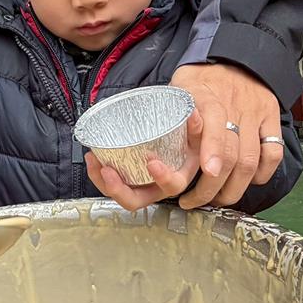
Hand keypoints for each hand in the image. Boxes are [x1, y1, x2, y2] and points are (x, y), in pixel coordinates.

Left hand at [85, 110, 203, 210]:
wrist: (186, 104)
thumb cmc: (199, 111)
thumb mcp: (208, 114)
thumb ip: (200, 121)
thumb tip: (193, 117)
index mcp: (186, 168)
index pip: (175, 184)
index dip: (163, 179)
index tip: (151, 162)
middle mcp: (165, 178)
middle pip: (142, 198)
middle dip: (121, 191)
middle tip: (108, 170)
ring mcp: (147, 176)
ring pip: (125, 192)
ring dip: (105, 183)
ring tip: (95, 161)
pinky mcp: (134, 168)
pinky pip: (117, 180)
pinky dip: (101, 173)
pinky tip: (95, 156)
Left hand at [171, 62, 282, 208]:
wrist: (236, 55)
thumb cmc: (201, 77)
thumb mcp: (178, 87)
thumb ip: (170, 115)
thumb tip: (153, 152)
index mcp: (205, 94)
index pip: (214, 121)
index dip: (212, 148)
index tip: (208, 170)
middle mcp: (234, 104)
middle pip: (232, 154)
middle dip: (214, 187)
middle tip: (197, 201)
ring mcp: (256, 112)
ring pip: (251, 160)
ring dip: (235, 188)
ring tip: (219, 199)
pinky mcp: (272, 117)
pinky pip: (273, 153)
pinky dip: (262, 173)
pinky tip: (248, 181)